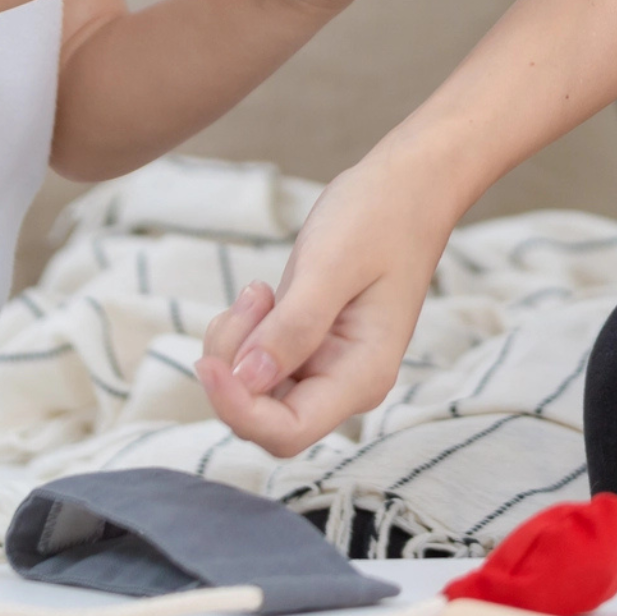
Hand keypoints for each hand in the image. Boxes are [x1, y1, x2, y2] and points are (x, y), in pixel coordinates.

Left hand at [195, 146, 451, 455]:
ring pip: (253, 390)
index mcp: (362, 374)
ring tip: (259, 290)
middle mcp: (343, 382)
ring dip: (236, 346)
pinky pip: (257, 362)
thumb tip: (246, 383)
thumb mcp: (331, 265)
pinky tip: (261, 295)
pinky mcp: (308, 344)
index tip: (208, 364)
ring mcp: (325, 365)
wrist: (408, 185)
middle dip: (234, 368)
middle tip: (252, 297)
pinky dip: (242, 334)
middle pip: (263, 415)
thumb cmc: (380, 216)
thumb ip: (293, 327)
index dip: (239, 409)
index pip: (288, 430)